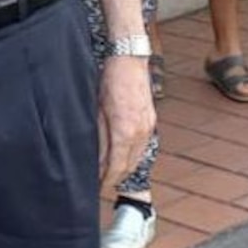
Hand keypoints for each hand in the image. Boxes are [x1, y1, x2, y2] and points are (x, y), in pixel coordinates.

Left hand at [98, 56, 155, 191]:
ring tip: (109, 172)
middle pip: (128, 166)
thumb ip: (99, 138)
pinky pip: (142, 146)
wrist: (129, 61)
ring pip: (137, 158)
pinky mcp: (151, 121)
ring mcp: (148, 127)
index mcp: (124, 131)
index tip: (97, 186)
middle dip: (114, 177)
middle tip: (100, 182)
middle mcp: (140, 133)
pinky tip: (122, 155)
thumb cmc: (109, 81)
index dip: (106, 180)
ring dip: (124, 167)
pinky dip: (132, 155)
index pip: (116, 167)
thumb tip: (96, 160)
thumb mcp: (97, 110)